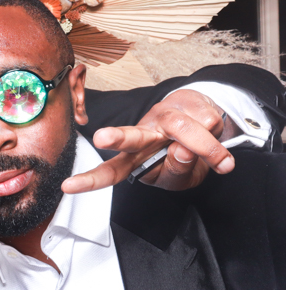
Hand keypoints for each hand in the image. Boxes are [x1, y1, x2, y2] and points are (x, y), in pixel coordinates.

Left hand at [64, 88, 233, 193]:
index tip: (68, 186)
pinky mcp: (184, 103)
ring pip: (185, 130)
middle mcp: (143, 136)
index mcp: (134, 159)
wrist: (209, 131)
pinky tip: (212, 134)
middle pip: (130, 137)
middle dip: (116, 137)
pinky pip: (208, 121)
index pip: (110, 172)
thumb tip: (183, 148)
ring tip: (221, 161)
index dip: (90, 181)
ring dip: (208, 148)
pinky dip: (218, 134)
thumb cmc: (187, 160)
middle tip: (102, 138)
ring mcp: (163, 118)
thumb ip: (180, 169)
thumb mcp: (182, 179)